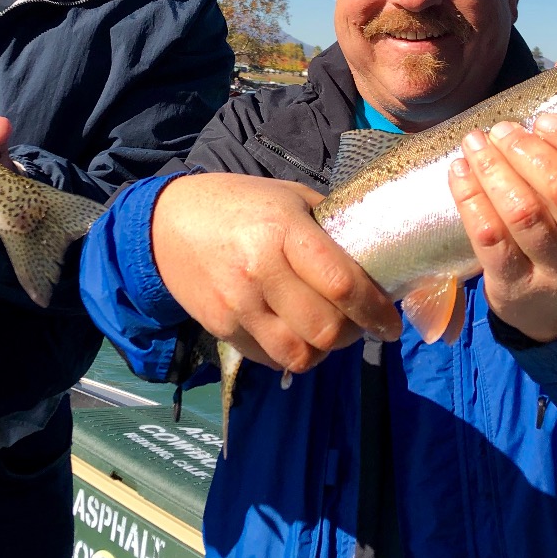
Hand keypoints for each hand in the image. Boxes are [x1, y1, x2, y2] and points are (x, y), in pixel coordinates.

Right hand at [151, 173, 402, 373]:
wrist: (166, 224)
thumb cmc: (237, 204)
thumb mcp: (288, 198)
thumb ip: (328, 227)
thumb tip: (375, 256)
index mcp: (283, 231)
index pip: (341, 284)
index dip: (375, 310)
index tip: (390, 323)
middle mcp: (259, 271)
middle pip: (325, 329)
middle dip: (352, 333)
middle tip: (358, 324)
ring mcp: (237, 305)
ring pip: (299, 355)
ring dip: (322, 351)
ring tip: (326, 332)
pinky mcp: (220, 328)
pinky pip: (270, 358)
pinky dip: (291, 353)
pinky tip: (293, 332)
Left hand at [448, 113, 556, 342]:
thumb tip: (542, 111)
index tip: (543, 122)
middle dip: (526, 151)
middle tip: (501, 130)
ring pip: (523, 212)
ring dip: (493, 169)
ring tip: (475, 144)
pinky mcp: (518, 285)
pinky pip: (490, 236)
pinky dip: (470, 197)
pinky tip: (459, 172)